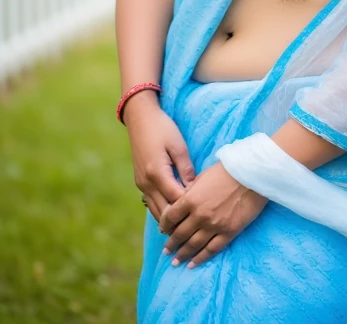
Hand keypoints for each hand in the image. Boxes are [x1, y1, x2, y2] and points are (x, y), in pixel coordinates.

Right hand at [124, 90, 195, 222]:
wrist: (140, 118)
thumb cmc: (162, 128)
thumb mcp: (178, 146)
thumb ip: (186, 169)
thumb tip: (195, 189)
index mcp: (156, 173)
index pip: (176, 200)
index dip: (191, 208)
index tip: (206, 212)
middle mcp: (146, 183)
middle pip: (164, 213)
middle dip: (180, 221)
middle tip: (199, 228)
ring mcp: (141, 184)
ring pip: (156, 212)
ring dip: (170, 220)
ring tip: (189, 225)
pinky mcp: (140, 182)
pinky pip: (152, 203)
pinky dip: (163, 211)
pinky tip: (176, 213)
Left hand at [158, 161, 268, 267]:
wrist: (252, 174)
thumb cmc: (227, 170)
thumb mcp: (203, 176)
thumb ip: (191, 191)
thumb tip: (183, 201)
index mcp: (190, 199)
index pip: (170, 217)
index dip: (164, 225)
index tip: (163, 230)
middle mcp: (199, 215)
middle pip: (180, 234)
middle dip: (171, 244)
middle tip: (166, 251)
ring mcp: (214, 226)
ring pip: (193, 245)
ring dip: (183, 255)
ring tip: (175, 262)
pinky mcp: (229, 232)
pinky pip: (212, 249)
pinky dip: (201, 258)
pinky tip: (193, 264)